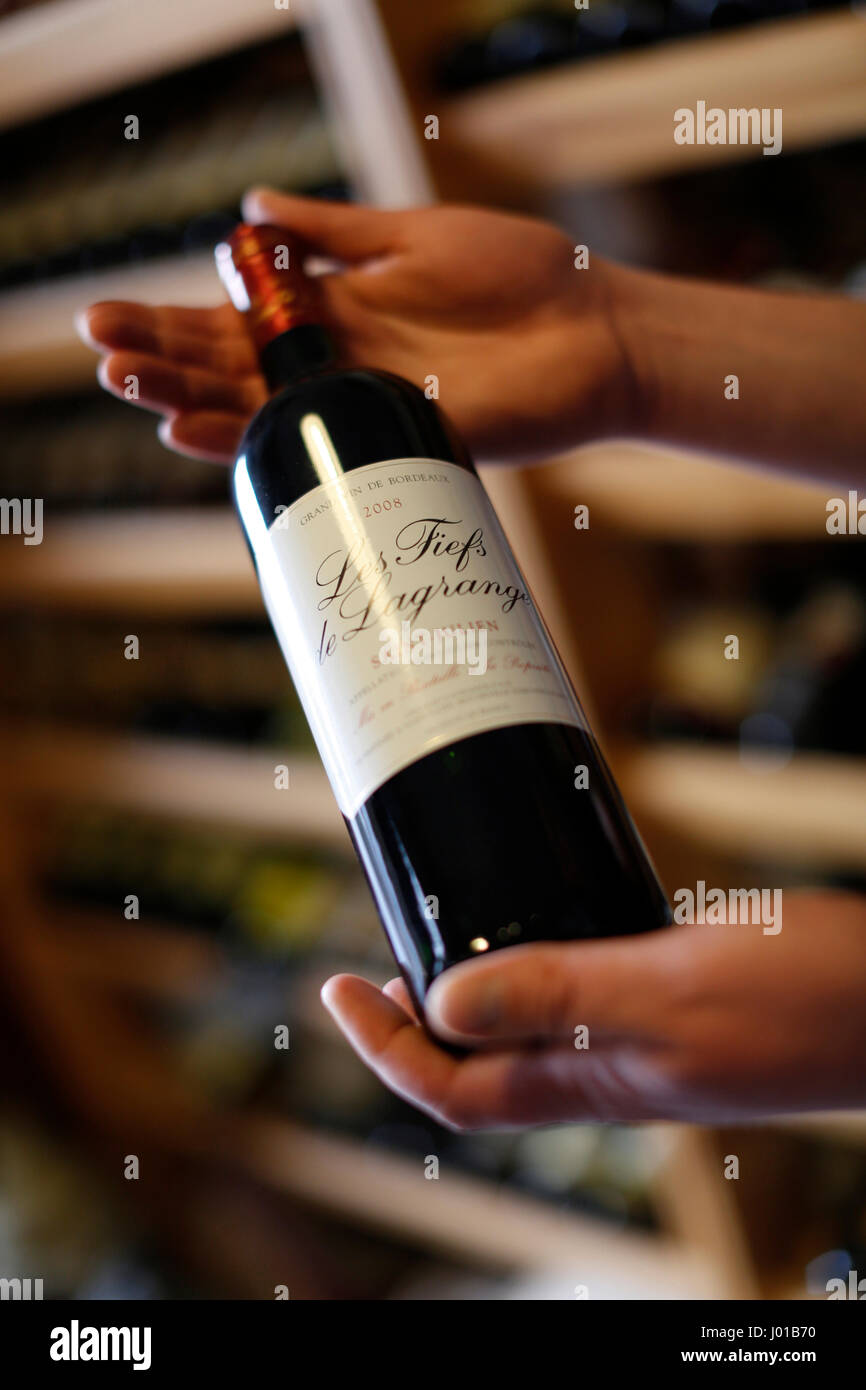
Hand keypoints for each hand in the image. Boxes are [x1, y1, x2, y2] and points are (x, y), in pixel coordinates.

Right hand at [76, 188, 635, 463]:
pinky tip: (198, 430)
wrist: (595, 326)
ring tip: (126, 388)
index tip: (109, 320)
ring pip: (260, 409)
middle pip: (232, 369)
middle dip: (161, 361)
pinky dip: (255, 440)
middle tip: (100, 355)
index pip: (234, 321)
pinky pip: (320, 446)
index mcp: (336, 312)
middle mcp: (339, 364)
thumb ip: (333, 232)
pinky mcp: (400, 435)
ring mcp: (366, 404)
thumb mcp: (412, 235)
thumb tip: (251, 213)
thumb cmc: (517, 273)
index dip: (172, 321)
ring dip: (187, 401)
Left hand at [321, 892, 865, 1128]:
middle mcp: (609, 1069)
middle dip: (412, 1026)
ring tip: (433, 943)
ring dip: (468, 998)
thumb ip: (559, 994)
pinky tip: (535, 921)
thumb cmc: (805, 999)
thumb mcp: (668, 985)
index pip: (456, 1089)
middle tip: (372, 966)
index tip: (337, 990)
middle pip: (479, 1068)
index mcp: (596, 1080)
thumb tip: (442, 1003)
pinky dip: (534, 966)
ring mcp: (641, 1040)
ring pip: (525, 1033)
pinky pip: (577, 996)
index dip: (386, 1049)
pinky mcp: (673, 1001)